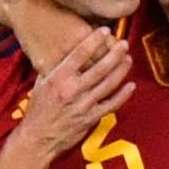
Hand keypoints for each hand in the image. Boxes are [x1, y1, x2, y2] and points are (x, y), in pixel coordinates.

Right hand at [16, 28, 134, 158]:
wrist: (37, 138)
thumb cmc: (38, 109)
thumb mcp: (41, 83)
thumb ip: (54, 67)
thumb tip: (65, 50)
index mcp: (58, 77)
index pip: (79, 53)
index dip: (94, 40)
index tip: (105, 30)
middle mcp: (73, 89)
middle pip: (100, 67)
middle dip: (115, 54)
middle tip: (124, 43)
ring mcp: (84, 104)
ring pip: (108, 83)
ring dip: (121, 70)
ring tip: (128, 58)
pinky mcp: (91, 118)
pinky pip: (112, 104)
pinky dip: (123, 95)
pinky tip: (131, 85)